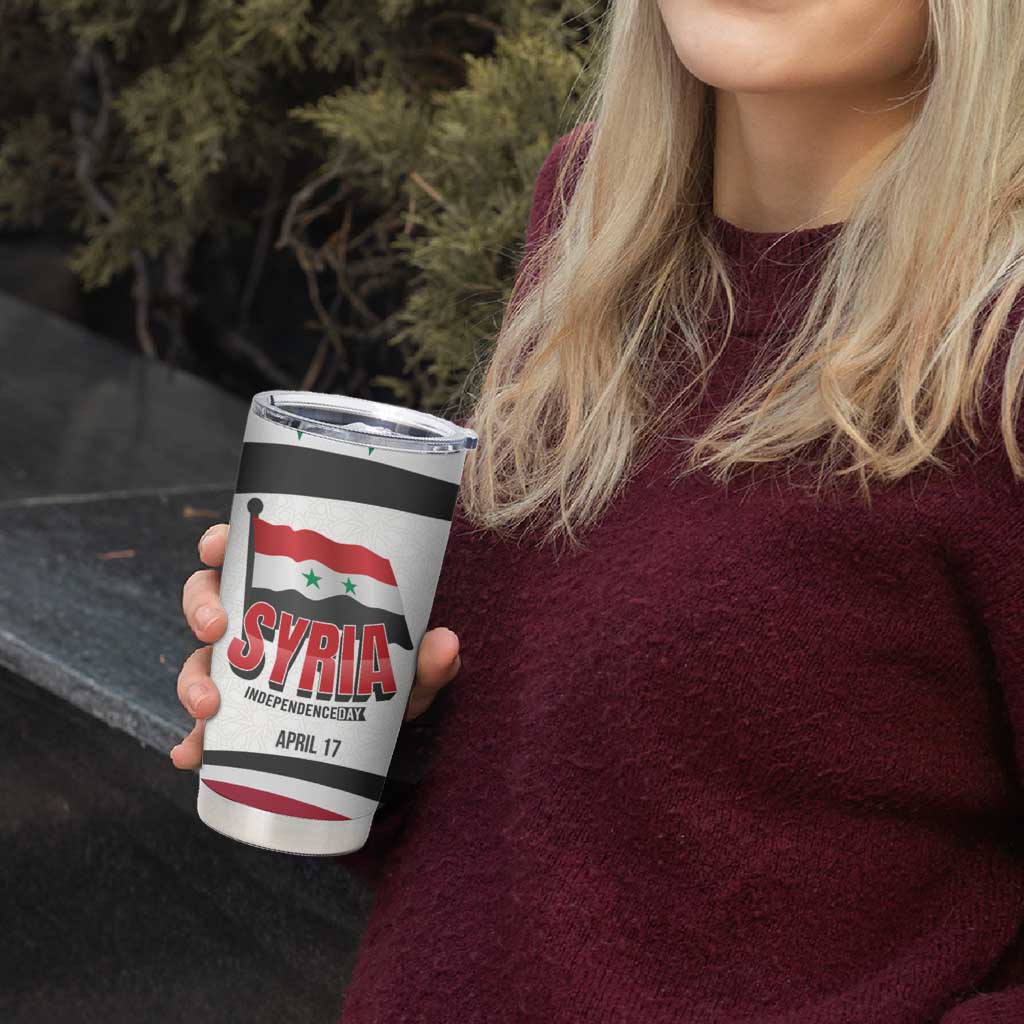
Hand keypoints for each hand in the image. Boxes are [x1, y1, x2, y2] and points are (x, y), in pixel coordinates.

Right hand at [169, 523, 461, 768]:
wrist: (384, 733)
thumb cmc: (390, 678)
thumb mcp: (410, 670)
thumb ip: (427, 659)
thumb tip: (445, 644)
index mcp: (291, 591)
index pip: (247, 554)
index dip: (221, 543)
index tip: (216, 546)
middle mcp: (260, 624)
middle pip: (208, 600)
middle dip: (201, 610)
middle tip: (217, 629)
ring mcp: (246, 670)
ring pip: (200, 661)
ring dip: (193, 680)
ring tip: (208, 707)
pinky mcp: (241, 719)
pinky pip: (207, 728)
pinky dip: (194, 742)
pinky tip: (190, 756)